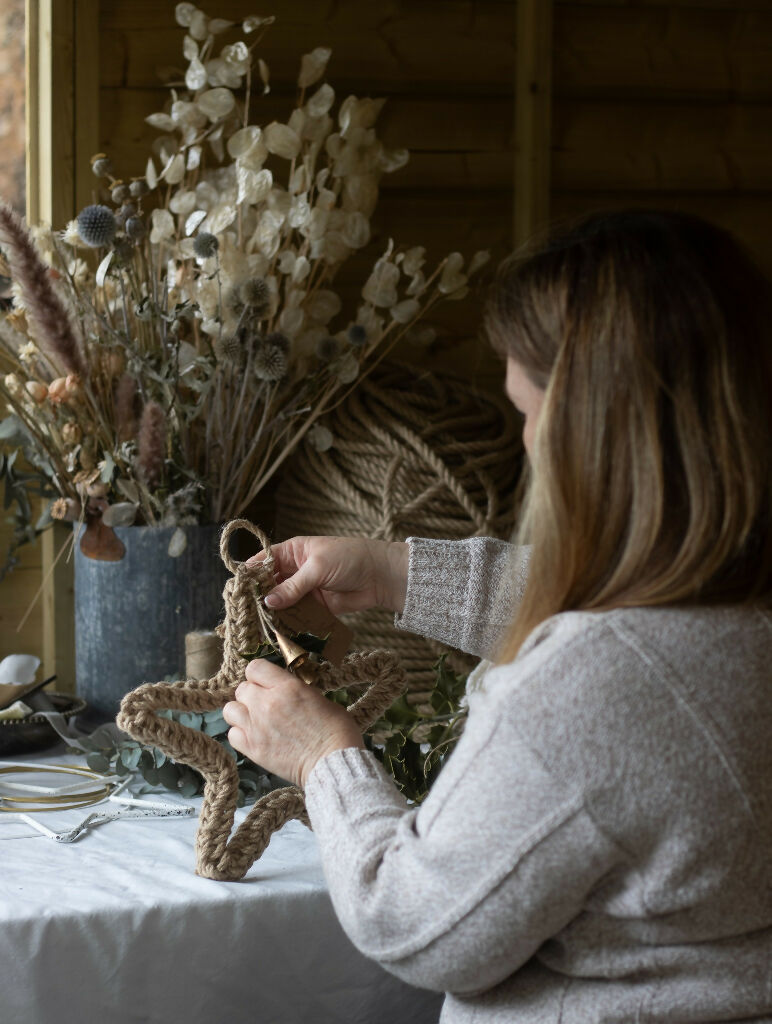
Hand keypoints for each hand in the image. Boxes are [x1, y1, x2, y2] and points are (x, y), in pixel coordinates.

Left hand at [222, 659, 363, 787]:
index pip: (255, 668)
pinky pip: (232, 734)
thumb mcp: (320, 698)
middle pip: (241, 688)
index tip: (267, 683)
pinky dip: (240, 734)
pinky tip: (254, 737)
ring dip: (242, 712)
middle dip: (252, 694)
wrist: (332, 762)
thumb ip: (297, 691)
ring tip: (255, 720)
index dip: (260, 675)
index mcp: (286, 686)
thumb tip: (286, 691)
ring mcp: (256, 727)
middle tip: (264, 703)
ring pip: (230, 710)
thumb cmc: (335, 730)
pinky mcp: (253, 749)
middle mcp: (266, 703)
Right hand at [248, 536, 408, 614]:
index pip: (263, 561)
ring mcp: (304, 590)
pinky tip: (279, 633)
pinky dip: (289, 624)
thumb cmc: (350, 558)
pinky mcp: (315, 607)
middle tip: (244, 614)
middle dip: (258, 598)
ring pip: (281, 603)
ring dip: (272, 614)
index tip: (236, 590)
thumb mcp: (318, 567)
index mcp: (292, 552)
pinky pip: (297, 616)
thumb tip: (268, 601)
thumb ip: (293, 586)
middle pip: (269, 585)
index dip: (249, 574)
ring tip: (258, 628)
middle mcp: (294, 570)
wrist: (380, 576)